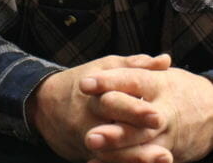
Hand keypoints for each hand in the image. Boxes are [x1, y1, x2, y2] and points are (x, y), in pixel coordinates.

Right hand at [27, 54, 171, 160]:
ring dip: (135, 160)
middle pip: (113, 133)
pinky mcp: (87, 155)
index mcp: (95, 95)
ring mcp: (87, 140)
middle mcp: (89, 120)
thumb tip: (166, 60)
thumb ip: (136, 65)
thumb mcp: (106, 67)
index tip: (158, 116)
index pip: (115, 103)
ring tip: (164, 160)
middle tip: (164, 152)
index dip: (136, 111)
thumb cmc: (84, 82)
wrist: (45, 106)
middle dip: (137, 145)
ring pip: (110, 155)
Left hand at [80, 67, 212, 162]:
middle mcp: (163, 112)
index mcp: (160, 85)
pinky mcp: (168, 154)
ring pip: (142, 145)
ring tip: (93, 150)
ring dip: (117, 151)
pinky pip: (146, 161)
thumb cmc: (182, 90)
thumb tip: (126, 61)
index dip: (110, 82)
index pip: (134, 81)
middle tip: (90, 135)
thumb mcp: (165, 75)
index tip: (85, 84)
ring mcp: (167, 136)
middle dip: (115, 130)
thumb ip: (143, 68)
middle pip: (138, 121)